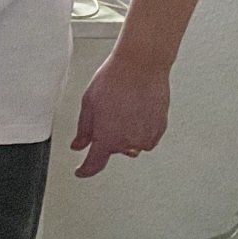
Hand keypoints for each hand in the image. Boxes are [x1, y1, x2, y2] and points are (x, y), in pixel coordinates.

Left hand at [71, 53, 169, 177]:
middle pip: (113, 149)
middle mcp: (128, 143)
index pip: (95, 163)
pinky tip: (136, 109)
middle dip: (108, 135)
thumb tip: (78, 146)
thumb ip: (84, 130)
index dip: (86, 170)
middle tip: (108, 111)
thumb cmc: (113, 80)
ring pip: (130, 144)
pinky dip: (139, 129)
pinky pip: (145, 137)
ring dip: (125, 133)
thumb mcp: (89, 103)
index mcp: (107, 137)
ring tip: (124, 106)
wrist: (141, 66)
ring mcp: (146, 137)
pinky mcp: (160, 130)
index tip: (81, 172)